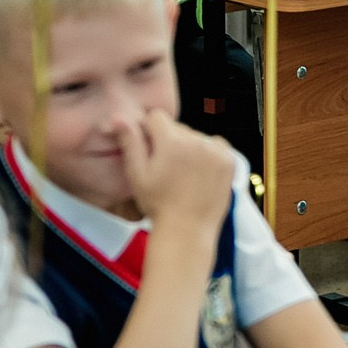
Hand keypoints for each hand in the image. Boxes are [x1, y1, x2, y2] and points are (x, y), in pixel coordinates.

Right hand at [119, 111, 231, 237]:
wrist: (187, 231)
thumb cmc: (158, 204)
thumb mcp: (137, 174)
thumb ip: (130, 142)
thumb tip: (118, 116)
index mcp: (171, 140)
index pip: (156, 117)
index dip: (148, 132)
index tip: (149, 151)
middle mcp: (196, 140)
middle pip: (177, 127)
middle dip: (168, 141)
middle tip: (165, 168)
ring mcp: (215, 149)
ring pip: (195, 136)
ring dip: (188, 147)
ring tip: (182, 174)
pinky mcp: (229, 160)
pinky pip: (215, 145)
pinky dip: (208, 154)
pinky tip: (199, 173)